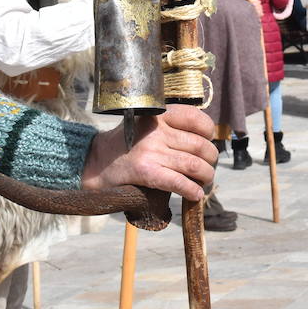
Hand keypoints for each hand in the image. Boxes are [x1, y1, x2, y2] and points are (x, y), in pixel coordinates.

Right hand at [81, 105, 215, 202]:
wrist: (96, 161)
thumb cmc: (127, 143)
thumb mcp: (148, 124)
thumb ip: (172, 127)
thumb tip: (206, 141)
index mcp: (159, 114)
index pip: (196, 118)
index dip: (208, 132)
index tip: (207, 141)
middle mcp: (156, 130)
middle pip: (200, 145)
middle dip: (210, 159)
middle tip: (207, 166)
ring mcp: (151, 151)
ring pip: (194, 165)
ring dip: (206, 176)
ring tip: (204, 180)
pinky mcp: (146, 172)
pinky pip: (179, 182)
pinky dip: (193, 191)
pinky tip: (195, 194)